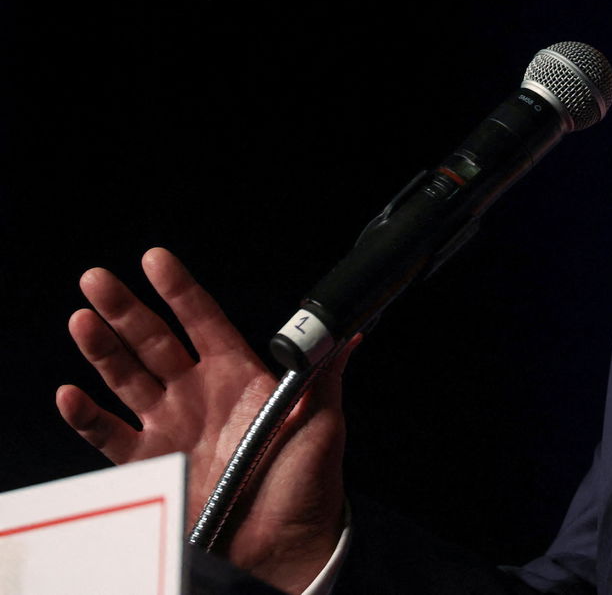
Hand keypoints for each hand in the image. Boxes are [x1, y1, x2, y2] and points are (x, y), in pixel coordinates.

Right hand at [56, 248, 348, 593]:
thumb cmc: (307, 481)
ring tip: (82, 319)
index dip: (179, 290)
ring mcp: (170, 427)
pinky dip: (85, 415)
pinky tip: (71, 392)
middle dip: (124, 309)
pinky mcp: (149, 466)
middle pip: (153, 341)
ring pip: (125, 378)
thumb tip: (348, 329)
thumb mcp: (322, 420)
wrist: (284, 543)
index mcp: (239, 376)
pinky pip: (108, 436)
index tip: (156, 258)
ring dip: (101, 349)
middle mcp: (199, 394)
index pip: (203, 320)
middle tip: (97, 278)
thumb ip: (325, 373)